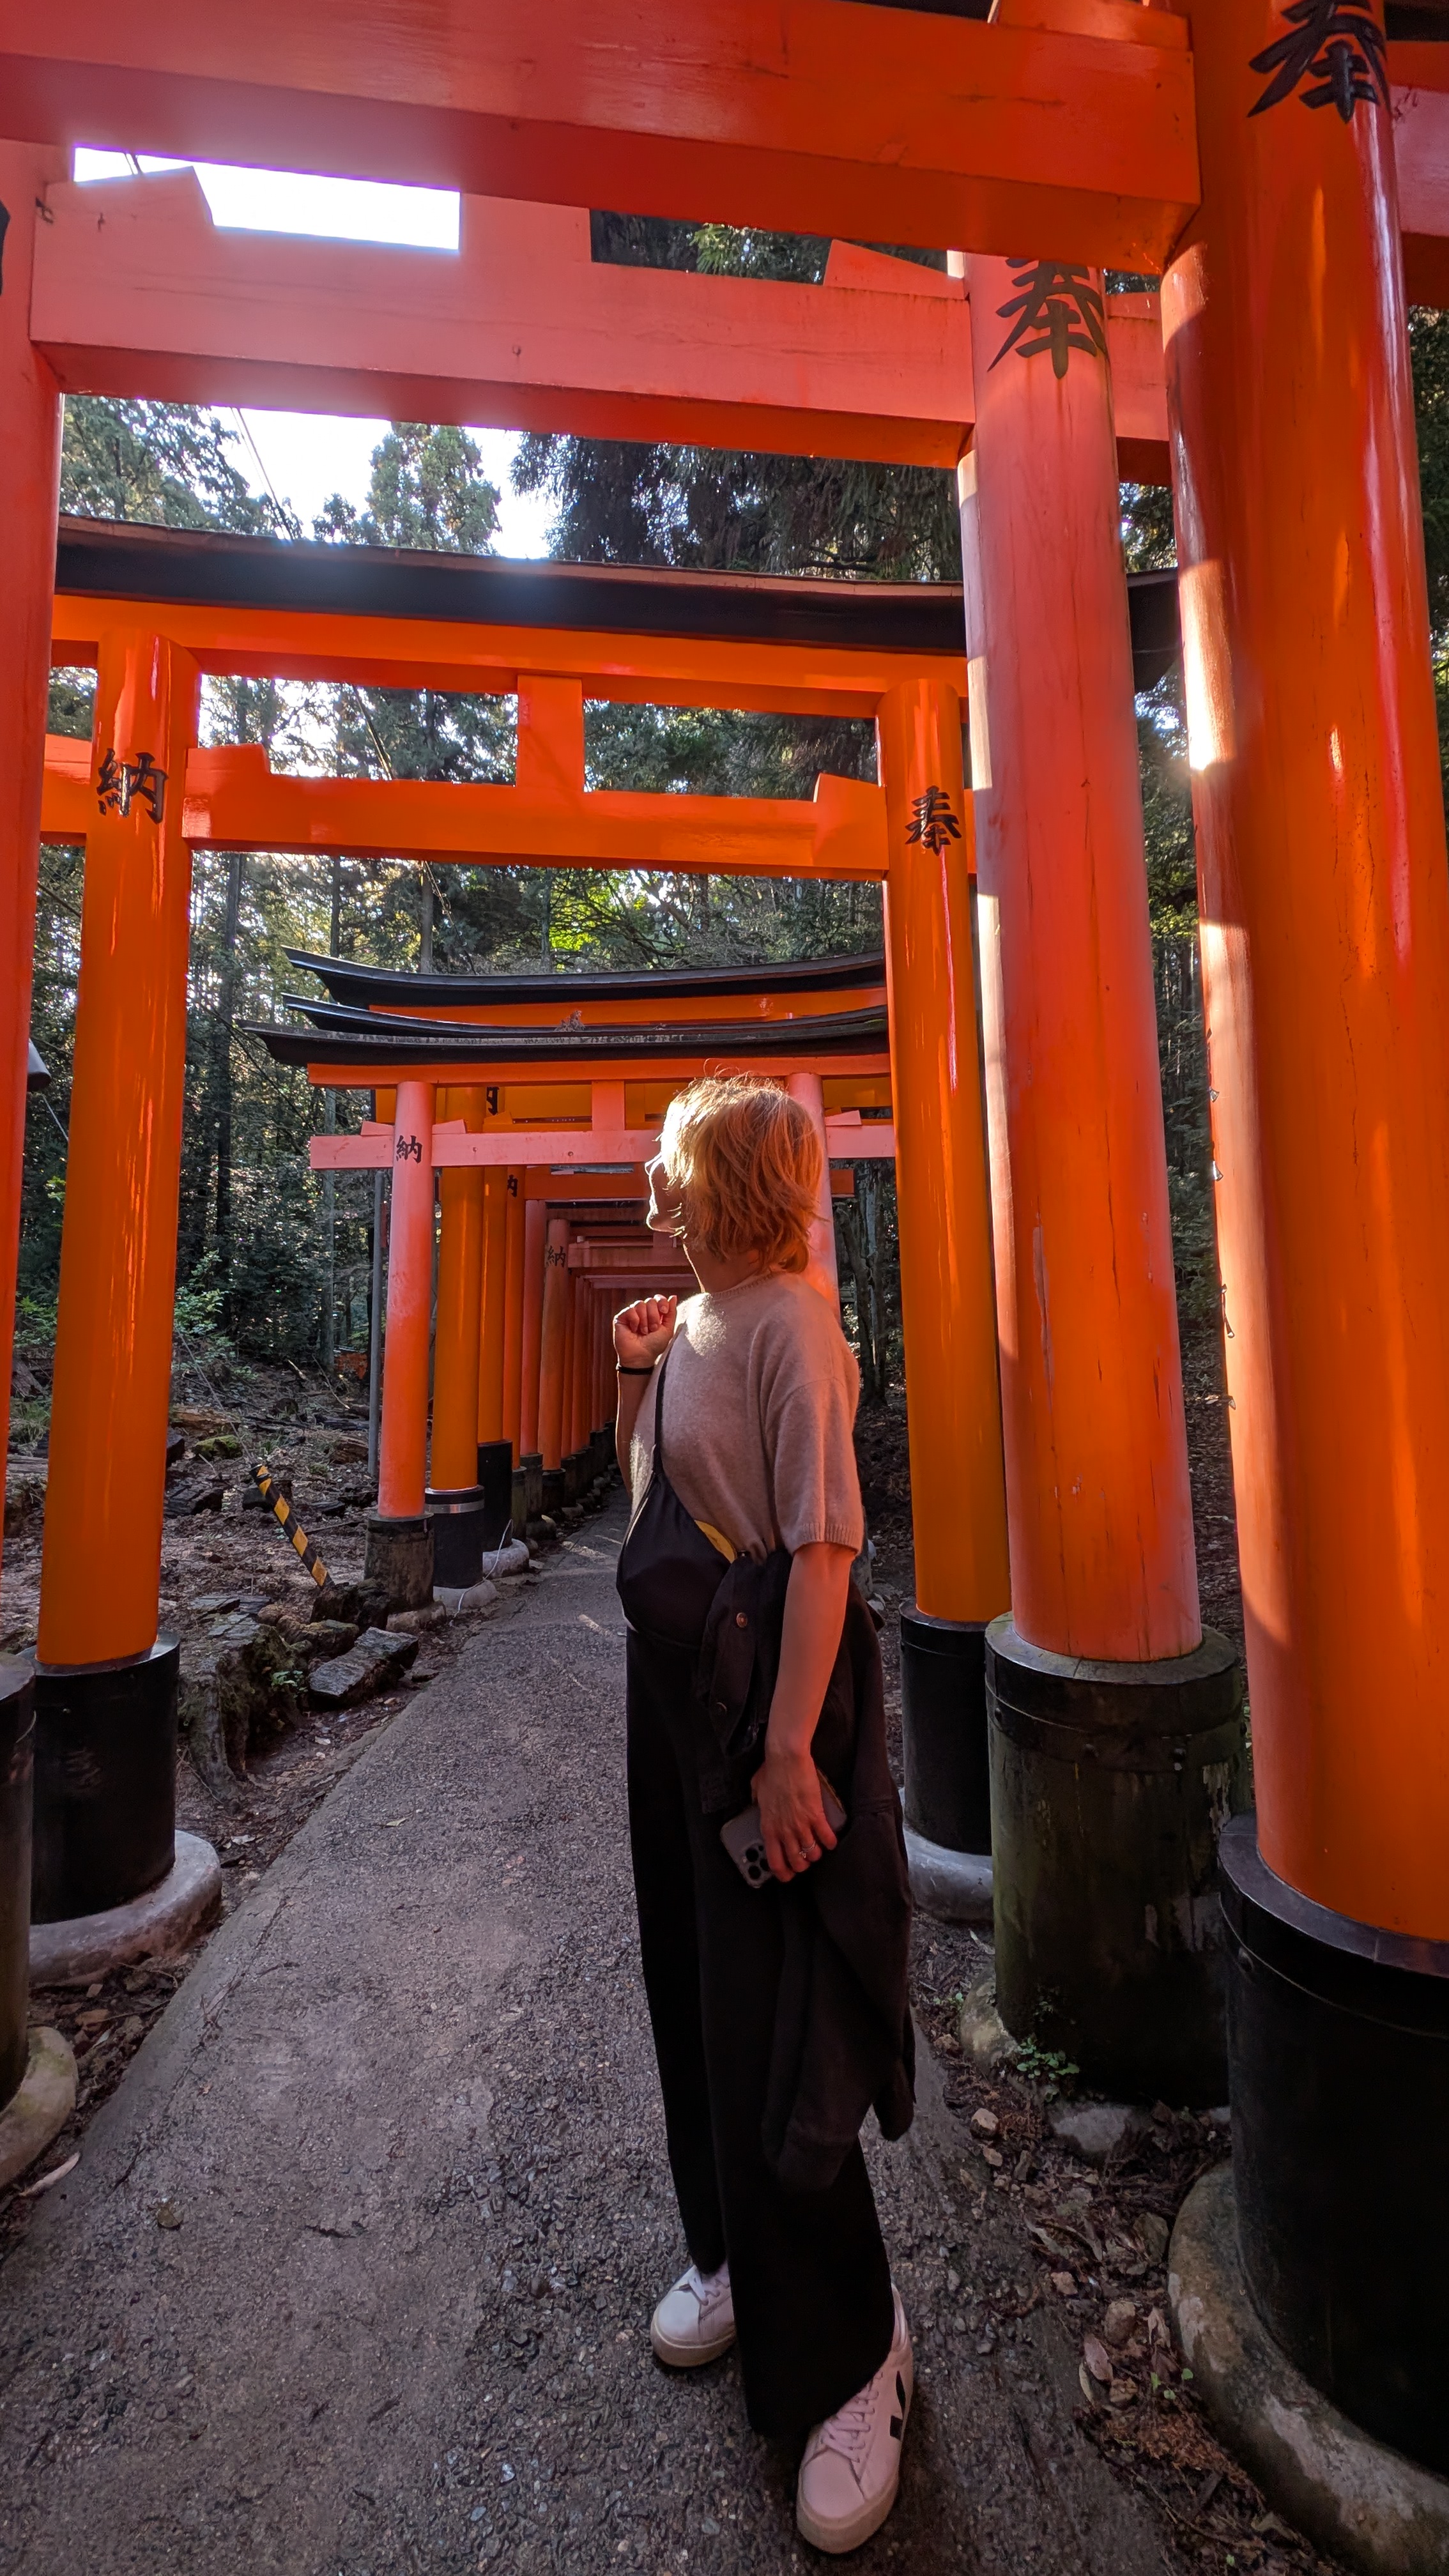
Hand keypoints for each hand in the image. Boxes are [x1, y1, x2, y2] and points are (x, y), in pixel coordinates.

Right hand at [614, 1295, 676, 1367]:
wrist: (641, 1357)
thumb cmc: (654, 1345)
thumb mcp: (667, 1329)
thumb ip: (671, 1313)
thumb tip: (673, 1296)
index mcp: (654, 1313)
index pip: (658, 1298)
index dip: (661, 1302)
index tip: (664, 1312)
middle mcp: (643, 1312)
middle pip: (650, 1301)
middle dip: (653, 1316)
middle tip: (652, 1329)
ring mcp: (631, 1314)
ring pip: (640, 1304)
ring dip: (644, 1320)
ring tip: (643, 1332)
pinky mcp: (621, 1318)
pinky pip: (630, 1310)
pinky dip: (635, 1320)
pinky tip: (634, 1330)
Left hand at [750, 1739, 837, 1883]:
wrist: (786, 1758)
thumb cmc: (771, 1771)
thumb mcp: (756, 1789)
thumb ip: (756, 1800)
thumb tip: (755, 1802)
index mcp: (768, 1827)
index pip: (774, 1861)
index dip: (782, 1873)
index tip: (787, 1875)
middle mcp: (783, 1831)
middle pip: (796, 1862)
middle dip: (802, 1865)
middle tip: (805, 1860)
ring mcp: (800, 1824)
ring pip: (812, 1854)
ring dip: (816, 1854)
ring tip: (818, 1849)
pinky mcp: (816, 1815)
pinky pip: (826, 1838)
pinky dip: (830, 1842)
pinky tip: (831, 1840)